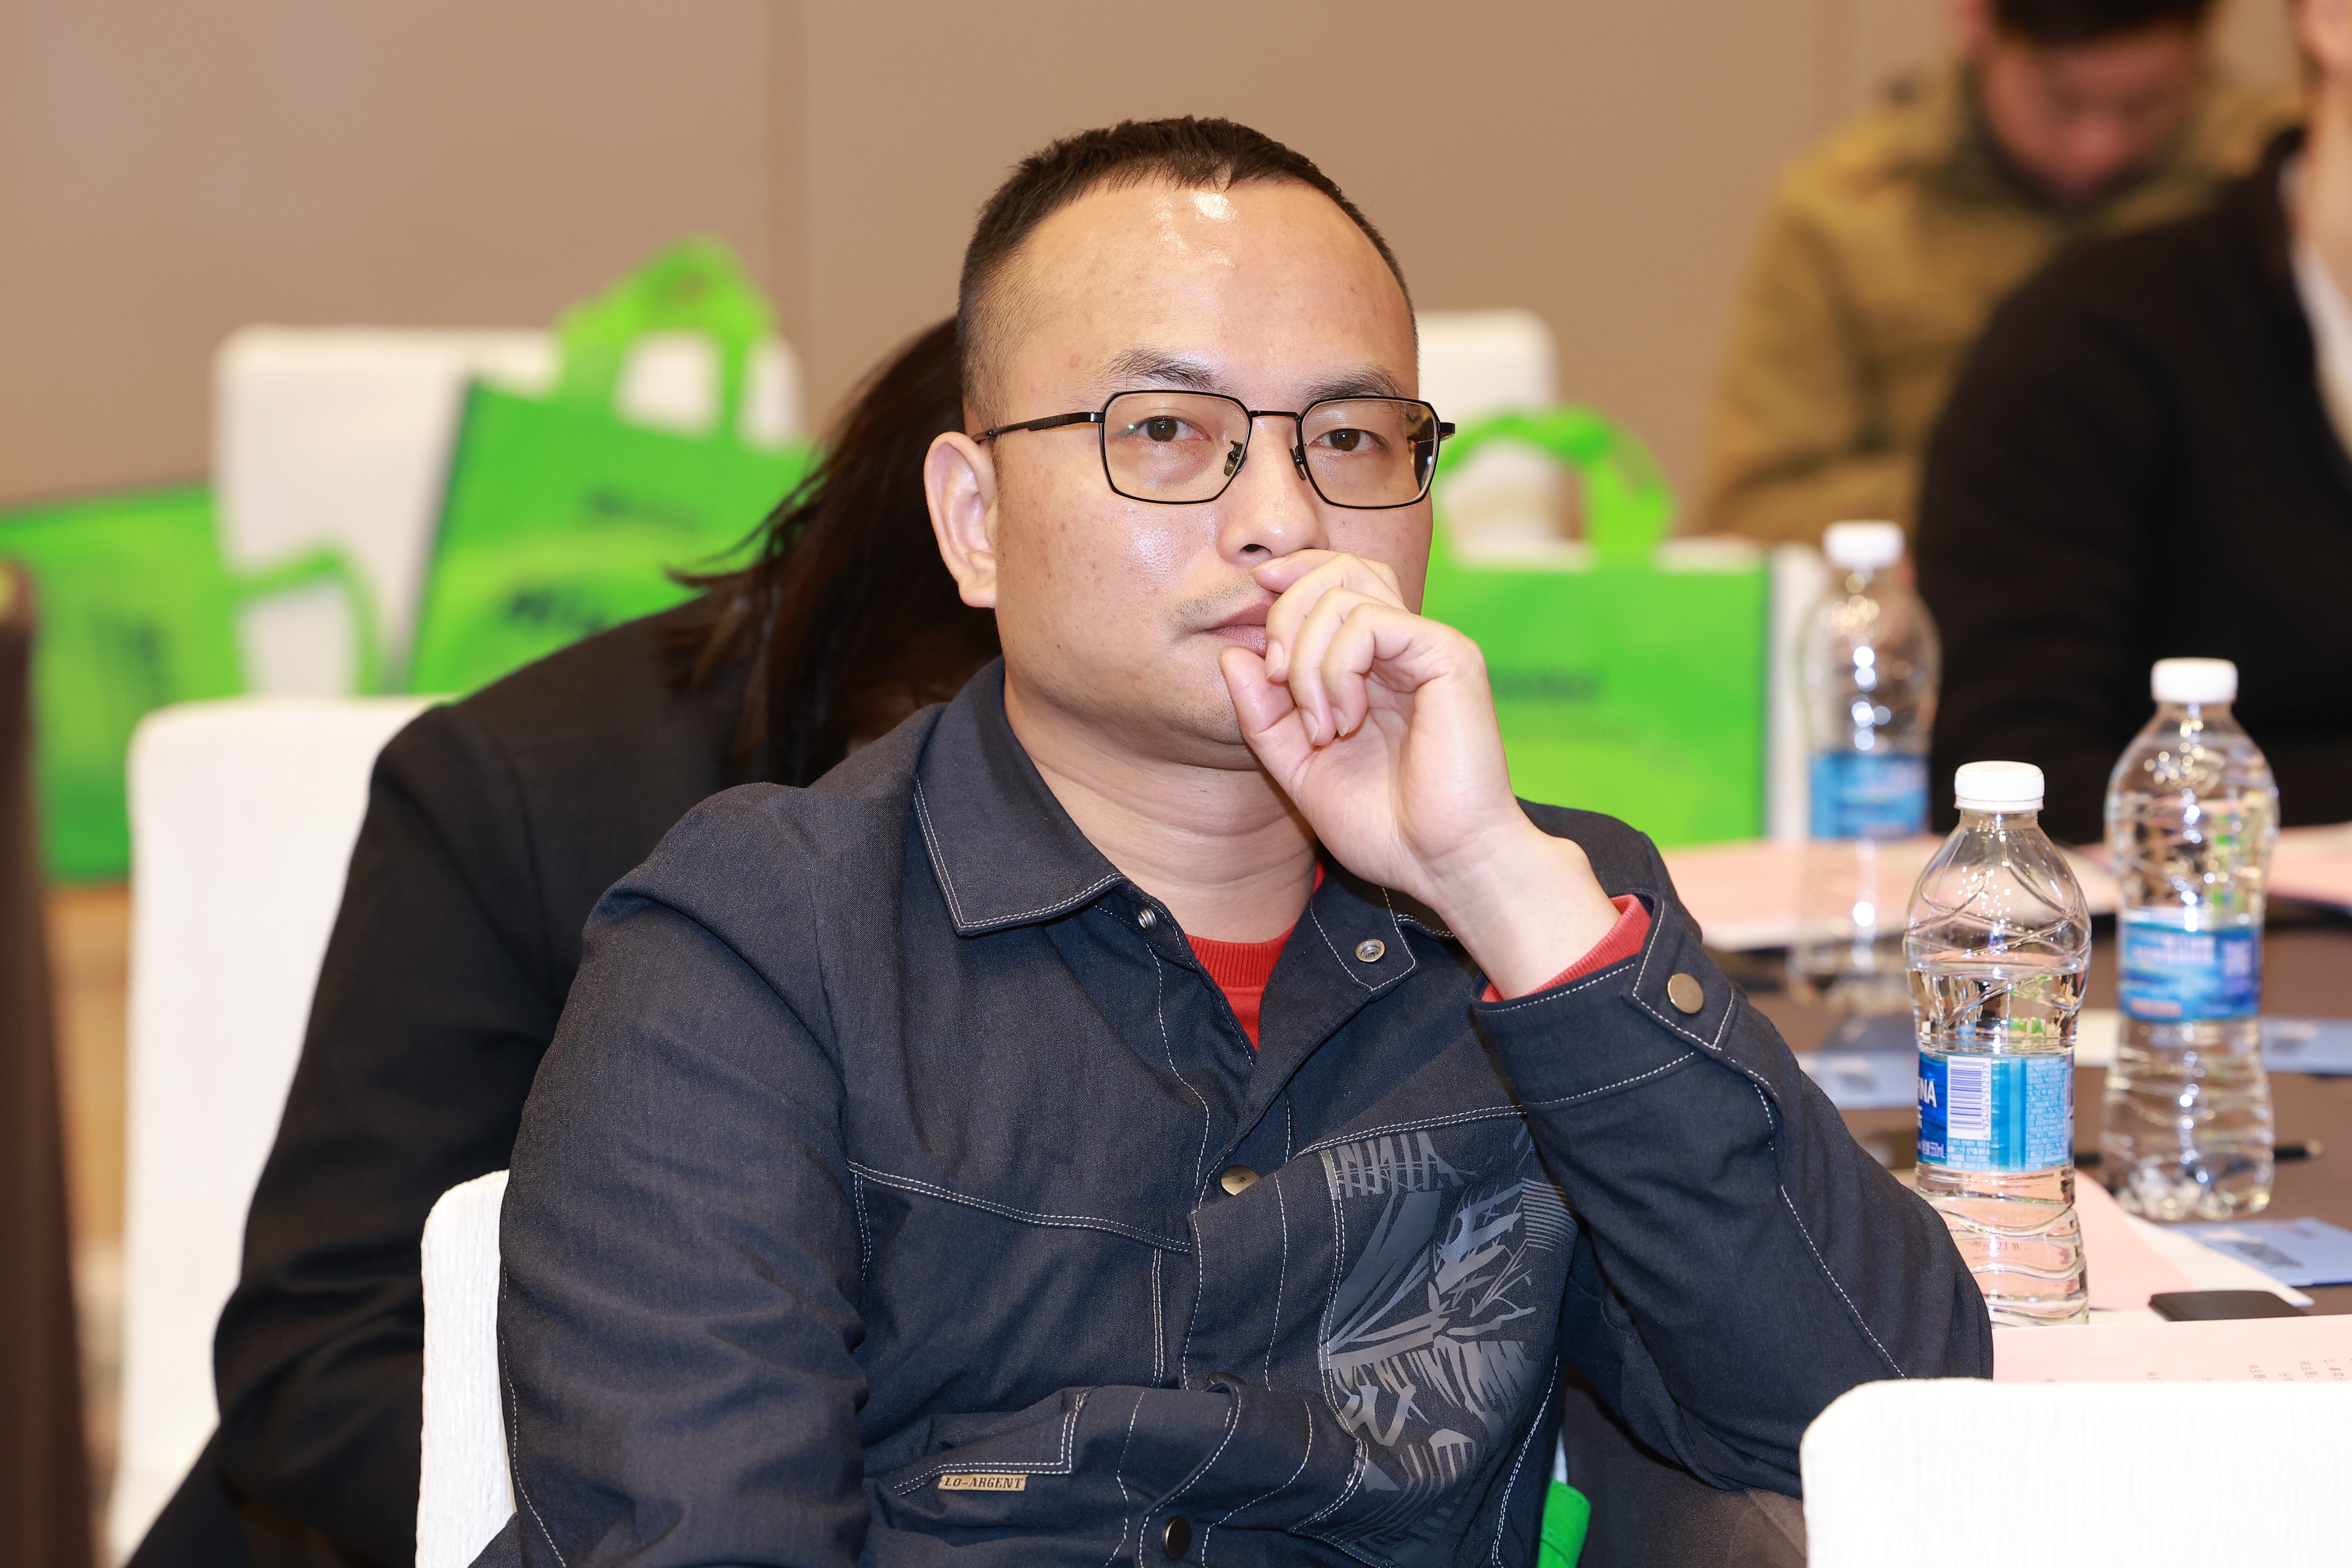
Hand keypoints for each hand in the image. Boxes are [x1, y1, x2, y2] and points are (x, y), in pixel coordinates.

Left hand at [1220, 551, 1621, 996]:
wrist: (1445, 865)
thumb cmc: (1385, 826)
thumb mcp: (1298, 768)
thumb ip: (1263, 715)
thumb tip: (1232, 656)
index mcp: (1375, 666)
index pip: (1333, 583)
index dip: (1289, 583)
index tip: (1256, 616)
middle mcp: (1405, 646)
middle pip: (1338, 569)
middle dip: (1286, 614)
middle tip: (1277, 679)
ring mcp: (1428, 646)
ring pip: (1345, 593)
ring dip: (1308, 659)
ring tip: (1320, 725)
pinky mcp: (1447, 655)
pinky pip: (1370, 622)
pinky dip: (1337, 668)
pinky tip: (1345, 721)